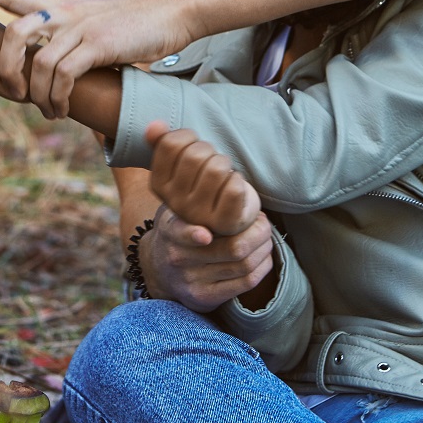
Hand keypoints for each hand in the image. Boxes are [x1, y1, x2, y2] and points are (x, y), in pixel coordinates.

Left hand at [0, 0, 197, 117]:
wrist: (172, 14)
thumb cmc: (137, 23)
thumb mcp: (97, 23)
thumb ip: (72, 34)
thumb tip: (57, 56)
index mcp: (61, 8)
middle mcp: (65, 15)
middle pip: (14, 33)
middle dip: (5, 68)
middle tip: (13, 95)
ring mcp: (81, 28)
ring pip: (37, 60)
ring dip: (35, 95)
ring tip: (47, 112)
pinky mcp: (98, 45)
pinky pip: (63, 74)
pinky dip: (57, 97)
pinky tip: (61, 109)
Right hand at [139, 122, 271, 311]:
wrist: (163, 268)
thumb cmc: (176, 219)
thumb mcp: (167, 193)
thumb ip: (165, 158)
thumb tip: (155, 124)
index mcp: (169, 230)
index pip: (181, 234)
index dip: (193, 235)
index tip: (208, 233)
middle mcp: (177, 259)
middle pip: (228, 248)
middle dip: (253, 230)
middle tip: (262, 214)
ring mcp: (193, 281)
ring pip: (241, 263)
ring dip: (262, 244)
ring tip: (266, 229)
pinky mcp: (209, 297)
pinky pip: (246, 280)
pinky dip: (262, 263)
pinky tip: (265, 250)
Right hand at [145, 122, 259, 236]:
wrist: (226, 215)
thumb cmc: (202, 181)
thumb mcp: (179, 162)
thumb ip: (163, 143)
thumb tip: (154, 126)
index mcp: (158, 185)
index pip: (170, 144)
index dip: (188, 136)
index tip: (193, 145)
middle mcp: (174, 203)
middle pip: (195, 155)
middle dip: (209, 150)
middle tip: (211, 160)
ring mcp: (199, 215)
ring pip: (216, 170)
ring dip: (225, 163)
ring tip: (223, 172)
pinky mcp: (225, 222)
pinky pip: (234, 189)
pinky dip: (237, 180)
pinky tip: (233, 184)